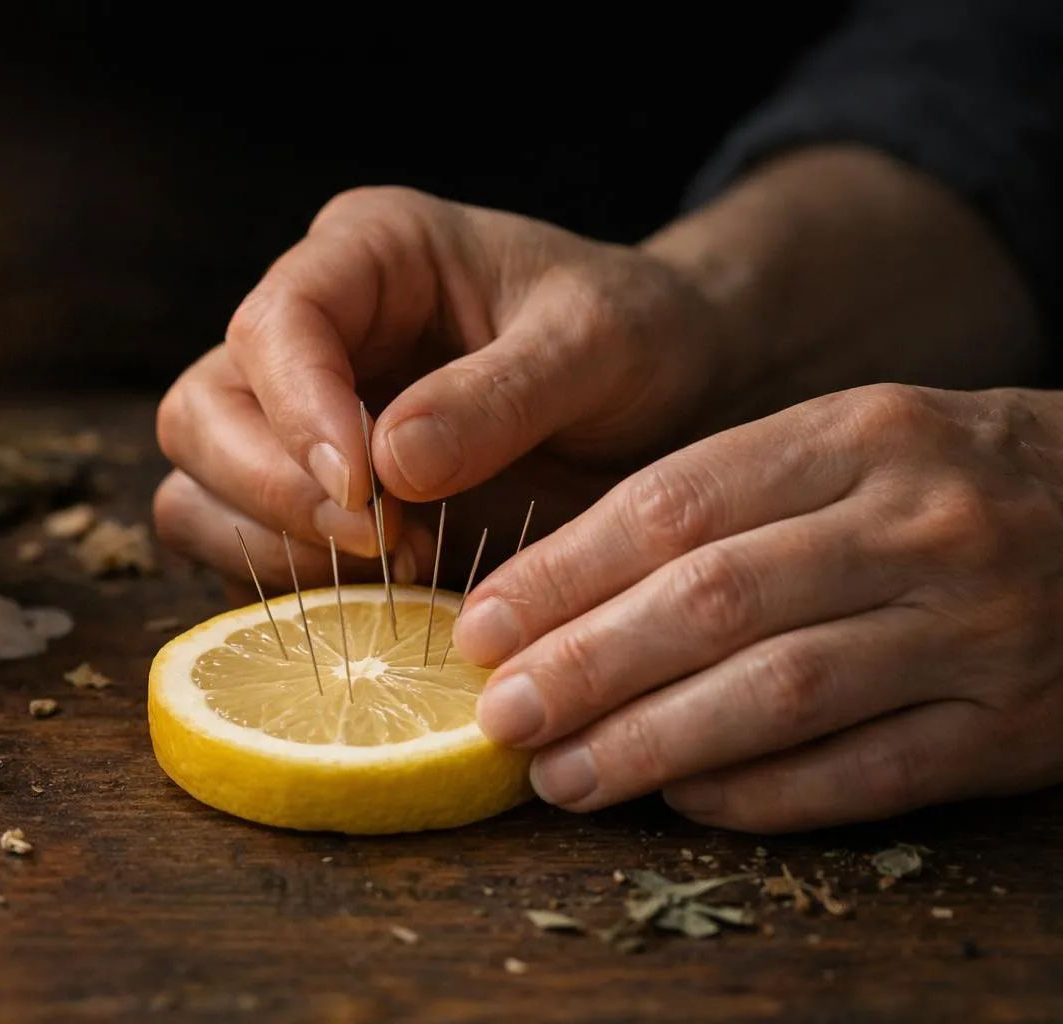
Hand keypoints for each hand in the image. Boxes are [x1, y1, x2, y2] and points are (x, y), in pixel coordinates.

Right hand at [155, 186, 728, 588]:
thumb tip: (388, 466)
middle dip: (273, 490)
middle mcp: (308, 333)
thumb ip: (504, 393)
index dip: (298, 410)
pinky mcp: (305, 500)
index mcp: (367, 253)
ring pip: (197, 489)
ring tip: (396, 568)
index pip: (275, 323)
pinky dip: (291, 590)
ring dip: (275, 549)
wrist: (663, 391)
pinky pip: (241, 553)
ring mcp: (293, 420)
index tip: (366, 489)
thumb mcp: (600, 343)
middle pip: (202, 411)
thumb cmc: (635, 337)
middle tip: (383, 544)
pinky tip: (383, 601)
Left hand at [454, 383, 1062, 831]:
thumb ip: (725, 497)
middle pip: (714, 601)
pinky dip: (762, 794)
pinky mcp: (1012, 726)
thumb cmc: (953, 480)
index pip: (677, 505)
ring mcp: (972, 629)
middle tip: (498, 711)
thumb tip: (564, 589)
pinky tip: (681, 801)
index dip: (564, 573)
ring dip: (650, 742)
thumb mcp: (852, 443)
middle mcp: (918, 526)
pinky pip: (866, 775)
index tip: (481, 625)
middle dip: (586, 665)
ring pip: (779, 695)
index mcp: (860, 436)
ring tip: (559, 774)